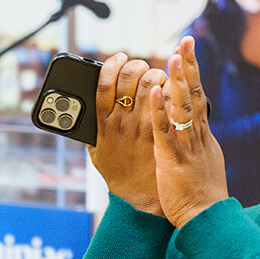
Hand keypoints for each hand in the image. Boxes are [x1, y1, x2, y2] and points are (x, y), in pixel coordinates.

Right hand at [89, 52, 167, 214]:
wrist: (140, 201)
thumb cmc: (118, 174)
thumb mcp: (96, 150)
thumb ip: (93, 127)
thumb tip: (87, 106)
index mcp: (103, 123)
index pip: (105, 83)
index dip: (112, 65)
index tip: (119, 57)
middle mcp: (123, 122)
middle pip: (130, 79)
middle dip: (138, 66)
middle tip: (142, 68)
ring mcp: (144, 127)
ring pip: (152, 85)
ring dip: (156, 74)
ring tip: (158, 76)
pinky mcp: (163, 134)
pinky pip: (168, 103)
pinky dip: (170, 90)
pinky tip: (172, 85)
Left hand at [150, 37, 228, 226]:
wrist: (208, 219)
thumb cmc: (203, 196)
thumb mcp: (205, 162)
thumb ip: (198, 143)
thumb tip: (197, 129)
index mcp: (203, 136)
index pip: (199, 97)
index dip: (192, 73)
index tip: (188, 51)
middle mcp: (198, 137)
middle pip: (194, 95)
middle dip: (189, 66)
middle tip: (185, 40)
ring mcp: (187, 147)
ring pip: (183, 108)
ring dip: (177, 81)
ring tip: (172, 56)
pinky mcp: (173, 160)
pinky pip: (166, 131)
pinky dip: (160, 109)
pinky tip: (155, 91)